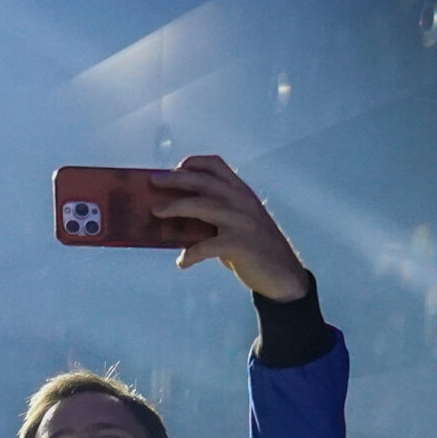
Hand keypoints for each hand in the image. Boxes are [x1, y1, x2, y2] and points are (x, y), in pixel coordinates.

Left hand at [152, 154, 309, 300]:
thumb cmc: (253, 250)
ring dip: (176, 207)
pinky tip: (182, 262)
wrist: (283, 275)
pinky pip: (207, 246)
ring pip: (203, 206)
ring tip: (155, 212)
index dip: (194, 162)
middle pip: (204, 182)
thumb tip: (174, 218)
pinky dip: (191, 254)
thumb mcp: (237, 225)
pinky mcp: (240, 245)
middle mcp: (242, 202)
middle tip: (152, 180)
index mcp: (242, 193)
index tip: (176, 167)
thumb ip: (215, 217)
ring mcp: (242, 222)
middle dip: (176, 179)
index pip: (217, 165)